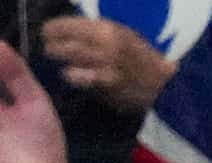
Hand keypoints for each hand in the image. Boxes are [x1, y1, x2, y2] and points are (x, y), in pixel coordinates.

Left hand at [40, 15, 176, 116]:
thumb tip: (71, 31)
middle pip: (65, 44)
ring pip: (70, 62)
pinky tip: (69, 75)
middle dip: (52, 46)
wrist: (165, 84)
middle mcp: (103, 46)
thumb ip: (97, 32)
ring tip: (55, 58)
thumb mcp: (122, 34)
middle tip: (47, 47)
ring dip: (60, 60)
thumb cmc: (143, 57)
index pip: (69, 25)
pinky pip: (81, 80)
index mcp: (107, 29)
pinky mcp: (106, 86)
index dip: (53, 28)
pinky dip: (73, 76)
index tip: (46, 30)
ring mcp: (103, 67)